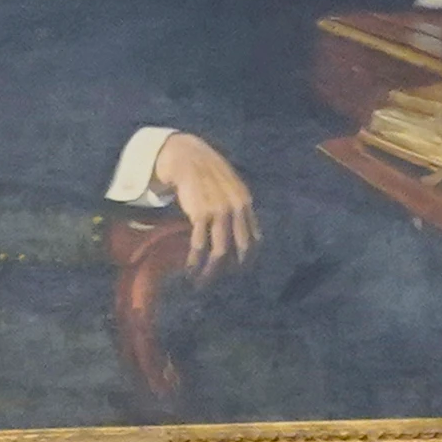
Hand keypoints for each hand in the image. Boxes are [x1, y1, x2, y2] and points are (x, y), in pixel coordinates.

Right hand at [148, 131, 257, 276]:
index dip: (247, 260)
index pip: (254, 239)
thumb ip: (237, 207)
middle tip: (218, 282)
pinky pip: (199, 245)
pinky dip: (194, 261)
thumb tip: (239, 232)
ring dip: (210, 273)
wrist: (187, 158)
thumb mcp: (230, 187)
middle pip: (240, 249)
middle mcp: (236, 208)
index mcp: (246, 203)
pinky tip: (189, 270)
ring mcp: (219, 212)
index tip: (237, 272)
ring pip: (220, 252)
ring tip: (200, 283)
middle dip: (230, 271)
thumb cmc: (207, 173)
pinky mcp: (200, 214)